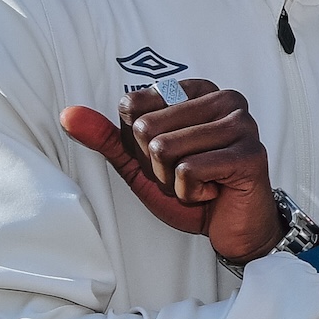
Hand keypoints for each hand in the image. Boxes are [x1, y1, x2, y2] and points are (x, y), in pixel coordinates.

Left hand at [61, 81, 280, 262]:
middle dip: (156, 164)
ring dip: (173, 180)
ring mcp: (241, 125)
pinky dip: (191, 193)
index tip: (169, 156)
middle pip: (147, 127)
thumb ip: (107, 137)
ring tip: (200, 182)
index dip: (138, 143)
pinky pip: (188, 171)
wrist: (232, 227)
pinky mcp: (250, 154)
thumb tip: (68, 114)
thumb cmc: (192, 188)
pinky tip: (213, 192)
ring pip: (165, 149)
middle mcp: (225, 99)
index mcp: (197, 91)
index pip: (134, 106)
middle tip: (186, 174)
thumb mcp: (141, 163)